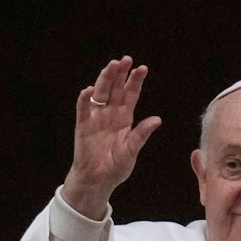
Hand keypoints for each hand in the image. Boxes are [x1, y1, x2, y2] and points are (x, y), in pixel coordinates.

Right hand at [60, 56, 161, 220]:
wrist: (98, 181)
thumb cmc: (116, 167)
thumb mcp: (132, 151)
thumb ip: (141, 135)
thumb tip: (157, 119)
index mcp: (124, 118)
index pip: (130, 94)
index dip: (135, 81)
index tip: (142, 68)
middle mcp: (110, 114)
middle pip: (115, 89)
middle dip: (120, 74)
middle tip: (125, 59)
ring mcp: (96, 118)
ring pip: (100, 94)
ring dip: (104, 80)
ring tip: (110, 66)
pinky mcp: (83, 126)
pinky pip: (83, 110)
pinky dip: (84, 100)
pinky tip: (88, 90)